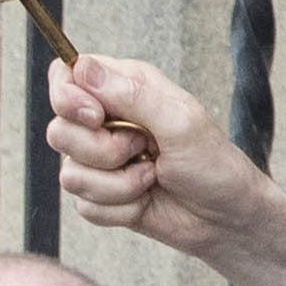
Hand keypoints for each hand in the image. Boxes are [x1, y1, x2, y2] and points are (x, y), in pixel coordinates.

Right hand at [46, 55, 285, 285]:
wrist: (226, 218)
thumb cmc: (212, 163)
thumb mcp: (180, 121)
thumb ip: (130, 94)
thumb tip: (82, 67)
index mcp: (123, 87)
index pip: (65, 77)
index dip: (67, 97)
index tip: (96, 116)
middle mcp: (105, 121)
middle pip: (58, 131)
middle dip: (101, 151)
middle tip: (143, 150)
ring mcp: (100, 161)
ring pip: (69, 175)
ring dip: (117, 185)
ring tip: (152, 177)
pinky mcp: (100, 195)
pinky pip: (83, 206)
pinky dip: (119, 209)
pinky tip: (145, 200)